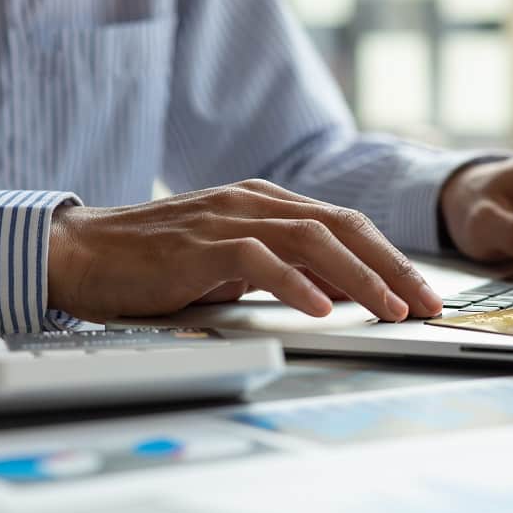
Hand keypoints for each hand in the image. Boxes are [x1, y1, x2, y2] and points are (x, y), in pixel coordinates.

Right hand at [48, 180, 442, 322]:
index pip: (346, 224)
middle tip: (426, 303)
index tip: (421, 292)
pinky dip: (295, 285)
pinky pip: (259, 261)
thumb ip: (283, 264)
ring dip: (359, 277)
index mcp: (268, 202)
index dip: (390, 257)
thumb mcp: (234, 259)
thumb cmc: (162, 260)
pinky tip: (321, 310)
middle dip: (393, 266)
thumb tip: (338, 291)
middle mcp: (256, 202)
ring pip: (312, 239)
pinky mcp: (201, 244)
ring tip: (389, 309)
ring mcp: (229, 219)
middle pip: (343, 227)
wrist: (86, 251)